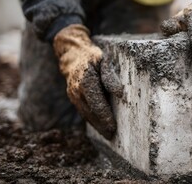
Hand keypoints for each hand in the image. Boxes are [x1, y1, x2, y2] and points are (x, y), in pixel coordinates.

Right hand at [53, 24, 121, 138]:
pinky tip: (100, 126)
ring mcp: (73, 95)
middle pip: (90, 112)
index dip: (105, 116)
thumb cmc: (92, 57)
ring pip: (85, 114)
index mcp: (86, 80)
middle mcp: (77, 90)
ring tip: (108, 135)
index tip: (113, 126)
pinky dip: (91, 120)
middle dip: (101, 125)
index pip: (97, 103)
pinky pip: (83, 111)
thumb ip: (110, 76)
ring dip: (96, 125)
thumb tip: (119, 92)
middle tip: (112, 135)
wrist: (72, 54)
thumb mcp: (104, 61)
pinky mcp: (73, 97)